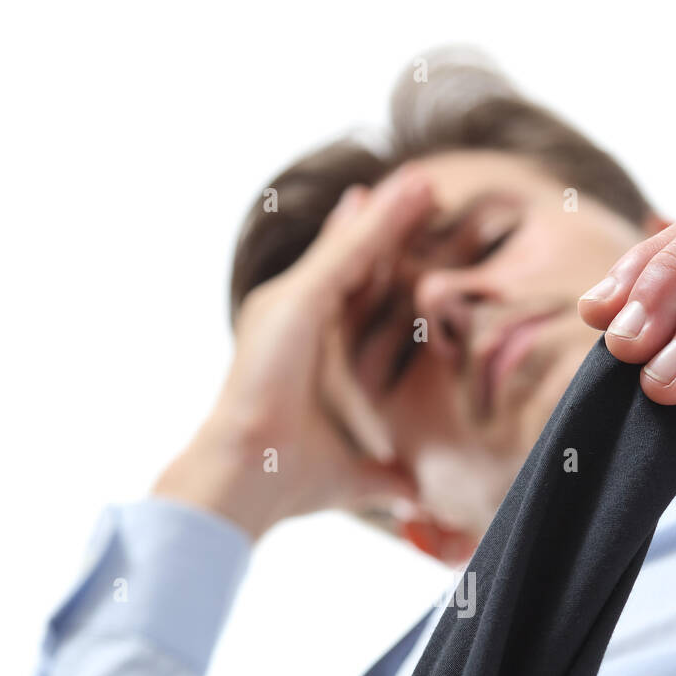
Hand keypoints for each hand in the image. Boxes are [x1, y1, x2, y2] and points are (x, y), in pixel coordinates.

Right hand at [152, 164, 433, 538]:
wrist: (246, 481)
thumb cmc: (287, 483)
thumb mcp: (355, 472)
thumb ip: (386, 476)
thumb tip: (418, 496)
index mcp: (298, 348)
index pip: (345, 294)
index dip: (375, 263)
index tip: (405, 234)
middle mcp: (288, 316)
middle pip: (348, 260)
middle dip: (384, 225)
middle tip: (424, 190)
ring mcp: (289, 304)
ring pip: (351, 247)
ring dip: (391, 212)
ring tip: (428, 180)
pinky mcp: (296, 301)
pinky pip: (349, 252)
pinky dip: (383, 222)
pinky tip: (414, 194)